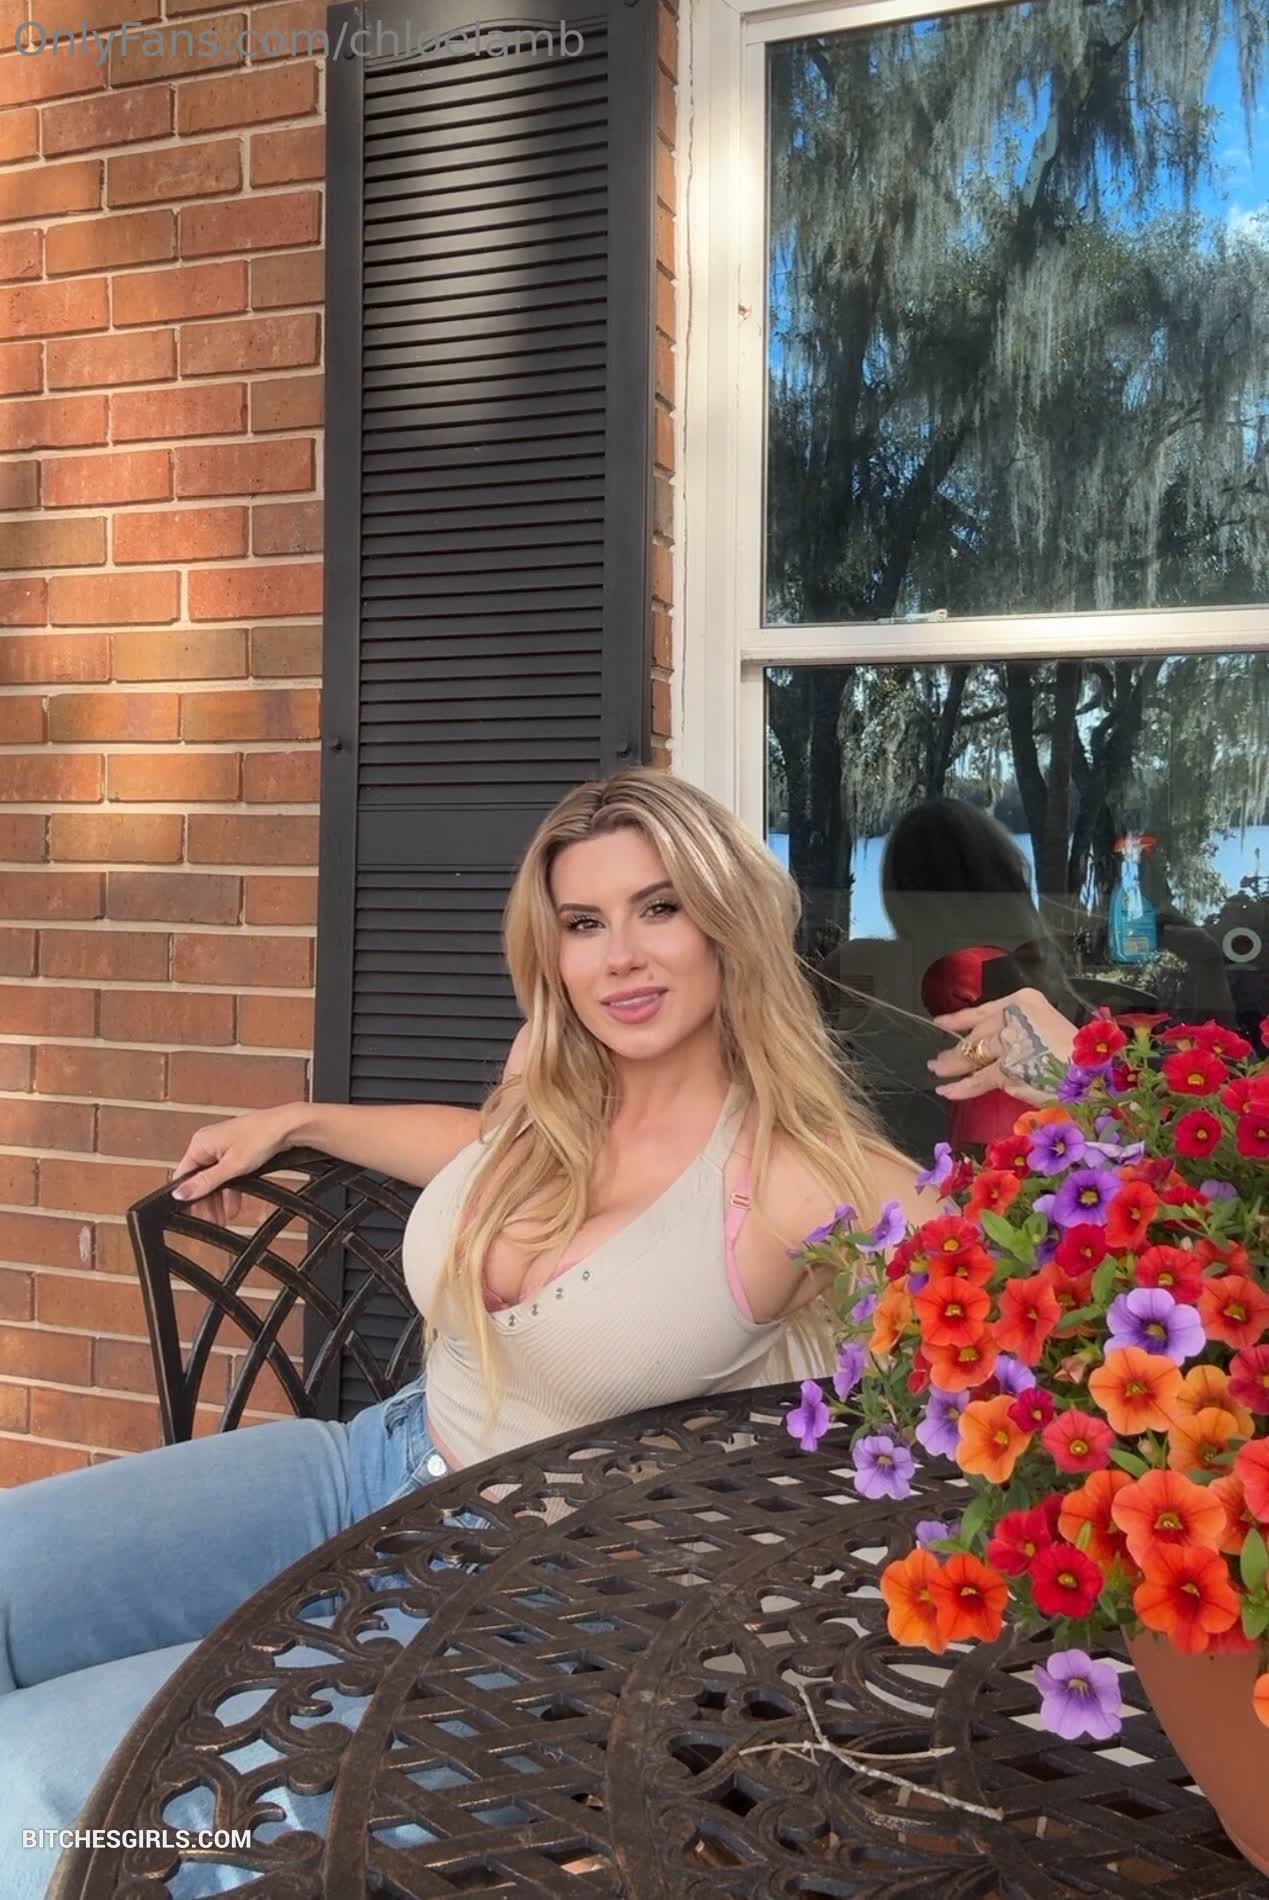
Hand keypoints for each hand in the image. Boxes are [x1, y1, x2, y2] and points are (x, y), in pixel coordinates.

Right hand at [170, 1104, 302, 1224]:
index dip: (187, 1197)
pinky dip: (230, 1190)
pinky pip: (227, 1174)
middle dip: (205, 1202)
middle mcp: (208, 1143)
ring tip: (222, 1220)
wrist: (288, 1126)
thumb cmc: (261, 1137)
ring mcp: (222, 1147)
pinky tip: (233, 1207)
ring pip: (214, 1179)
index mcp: (200, 1144)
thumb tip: (178, 1194)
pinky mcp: (236, 1150)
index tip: (192, 1216)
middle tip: (210, 1222)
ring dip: (218, 1199)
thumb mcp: (231, 1167)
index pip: (183, 1176)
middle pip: (199, 1179)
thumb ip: (205, 1182)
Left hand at [926, 987, 1076, 1105]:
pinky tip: (946, 1090)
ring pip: (972, 1055)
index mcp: (1026, 1001)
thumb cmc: (1079, 1057)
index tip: (941, 1022)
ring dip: (951, 1065)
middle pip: (977, 1035)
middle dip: (956, 1049)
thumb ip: (1021, 1031)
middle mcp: (1014, 1017)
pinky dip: (959, 1087)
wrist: (1095, 1077)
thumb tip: (990, 1048)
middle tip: (939, 1059)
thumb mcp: (1048, 1028)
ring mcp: (1009, 1043)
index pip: (984, 1009)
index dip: (959, 1018)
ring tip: (938, 1071)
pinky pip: (977, 1079)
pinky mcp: (1006, 1069)